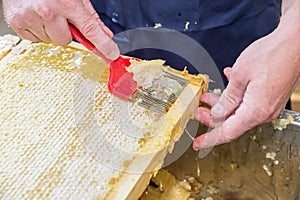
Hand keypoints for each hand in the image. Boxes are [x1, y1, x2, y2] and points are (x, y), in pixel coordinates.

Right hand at [3, 0, 118, 59]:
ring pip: (51, 41)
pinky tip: (36, 18)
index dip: (103, 44)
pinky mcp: (17, 23)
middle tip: (59, 18)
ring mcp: (30, 18)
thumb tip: (105, 34)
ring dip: (51, 31)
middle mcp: (47, 11)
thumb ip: (90, 16)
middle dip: (65, 32)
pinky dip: (38, 31)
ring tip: (45, 14)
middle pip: (65, 40)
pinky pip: (35, 40)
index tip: (111, 53)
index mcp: (65, 2)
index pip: (90, 29)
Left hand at [193, 22, 299, 149]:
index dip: (210, 139)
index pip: (227, 132)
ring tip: (208, 97)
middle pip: (232, 122)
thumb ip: (227, 99)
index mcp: (255, 111)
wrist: (294, 42)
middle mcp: (264, 112)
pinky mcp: (271, 98)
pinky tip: (229, 83)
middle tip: (198, 110)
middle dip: (212, 117)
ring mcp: (269, 106)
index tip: (198, 144)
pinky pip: (248, 103)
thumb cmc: (272, 54)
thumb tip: (218, 114)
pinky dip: (235, 96)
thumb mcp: (240, 77)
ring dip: (222, 104)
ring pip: (238, 111)